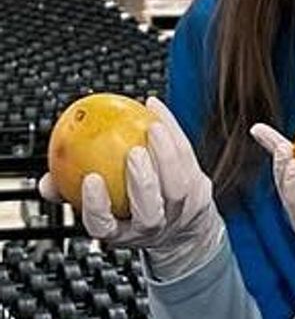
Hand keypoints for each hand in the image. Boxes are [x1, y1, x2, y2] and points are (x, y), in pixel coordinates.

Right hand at [38, 98, 224, 280]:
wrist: (183, 229)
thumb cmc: (131, 211)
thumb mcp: (102, 208)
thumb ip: (71, 193)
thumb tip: (46, 180)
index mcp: (121, 232)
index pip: (104, 226)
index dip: (96, 206)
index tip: (91, 179)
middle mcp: (152, 226)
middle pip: (149, 210)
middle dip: (142, 182)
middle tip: (133, 152)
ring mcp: (180, 212)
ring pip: (178, 186)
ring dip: (167, 154)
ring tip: (153, 127)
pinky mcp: (201, 193)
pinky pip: (190, 158)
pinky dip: (175, 132)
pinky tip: (157, 109)